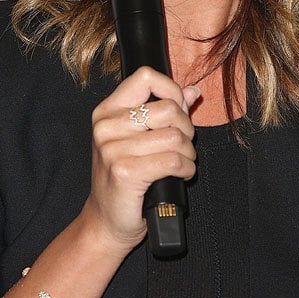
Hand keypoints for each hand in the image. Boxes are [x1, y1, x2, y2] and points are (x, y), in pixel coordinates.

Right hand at [82, 66, 199, 252]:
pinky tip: (179, 176)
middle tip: (180, 146)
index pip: (145, 77)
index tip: (178, 111)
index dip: (171, 90)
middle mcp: (106, 126)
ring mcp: (112, 148)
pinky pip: (174, 160)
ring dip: (188, 154)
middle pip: (168, 109)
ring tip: (180, 163)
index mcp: (107, 111)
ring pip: (175, 137)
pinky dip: (186, 169)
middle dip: (186, 130)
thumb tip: (192, 91)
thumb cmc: (125, 178)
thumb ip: (164, 111)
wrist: (106, 221)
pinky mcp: (126, 172)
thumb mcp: (140, 139)